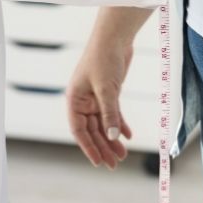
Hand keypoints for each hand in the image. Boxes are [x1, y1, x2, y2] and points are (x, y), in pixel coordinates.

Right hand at [67, 32, 134, 168]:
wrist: (114, 37)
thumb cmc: (103, 59)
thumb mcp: (107, 89)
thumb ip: (110, 114)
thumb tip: (112, 136)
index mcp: (74, 100)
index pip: (79, 130)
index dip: (88, 148)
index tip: (98, 163)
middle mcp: (83, 101)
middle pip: (93, 130)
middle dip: (103, 147)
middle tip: (114, 164)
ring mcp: (96, 97)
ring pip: (104, 124)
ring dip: (112, 139)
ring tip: (122, 155)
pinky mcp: (109, 92)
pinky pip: (113, 114)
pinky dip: (120, 125)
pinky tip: (128, 136)